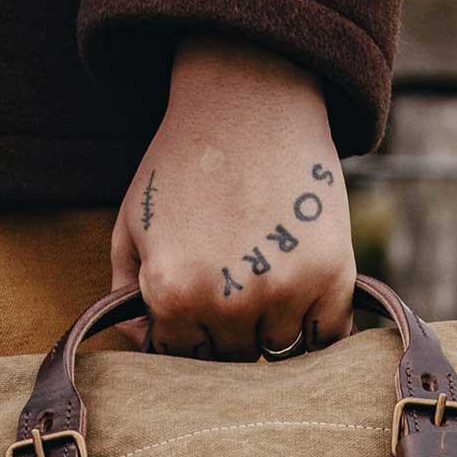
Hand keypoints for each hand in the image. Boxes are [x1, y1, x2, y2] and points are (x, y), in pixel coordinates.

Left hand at [110, 35, 355, 359]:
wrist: (248, 97)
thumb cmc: (183, 161)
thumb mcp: (132, 222)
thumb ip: (125, 294)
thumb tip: (143, 347)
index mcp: (172, 294)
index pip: (181, 357)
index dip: (189, 331)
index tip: (199, 302)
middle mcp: (226, 303)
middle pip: (232, 359)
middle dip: (230, 332)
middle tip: (235, 282)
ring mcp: (282, 292)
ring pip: (278, 350)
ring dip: (274, 326)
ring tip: (266, 276)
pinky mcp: (331, 275)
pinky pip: (328, 337)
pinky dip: (320, 326)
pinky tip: (305, 293)